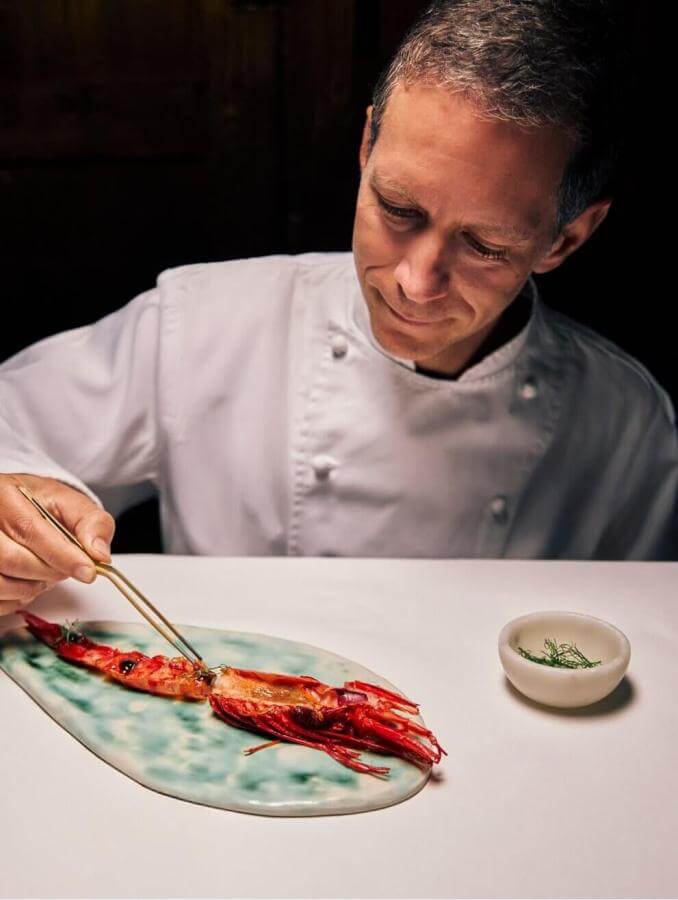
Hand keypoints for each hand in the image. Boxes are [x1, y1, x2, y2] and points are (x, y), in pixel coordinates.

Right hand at [0, 474, 114, 615]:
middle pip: (12, 560)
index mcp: (5, 495)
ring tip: (47, 574)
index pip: (30, 529)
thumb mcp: (71, 503)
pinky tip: (26, 583)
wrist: (16, 507)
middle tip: (68, 569)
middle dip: (49, 572)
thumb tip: (98, 553)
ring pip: (0, 583)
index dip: (61, 555)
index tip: (88, 571)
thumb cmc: (40, 505)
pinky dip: (15, 599)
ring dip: (31, 588)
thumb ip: (92, 523)